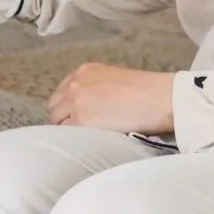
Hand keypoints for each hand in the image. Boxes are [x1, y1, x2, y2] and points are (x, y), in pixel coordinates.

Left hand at [46, 62, 174, 133]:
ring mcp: (76, 102)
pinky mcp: (82, 121)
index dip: (67, 106)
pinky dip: (74, 139)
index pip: (62, 92)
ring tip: (85, 137)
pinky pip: (67, 133)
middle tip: (80, 130)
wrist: (159, 98)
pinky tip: (86, 142)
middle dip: (63, 118)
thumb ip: (96, 87)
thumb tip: (90, 105)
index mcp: (84, 71)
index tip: (75, 116)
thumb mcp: (115, 78)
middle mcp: (75, 84)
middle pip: (54, 106)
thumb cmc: (146, 90)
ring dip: (68, 129)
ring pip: (57, 121)